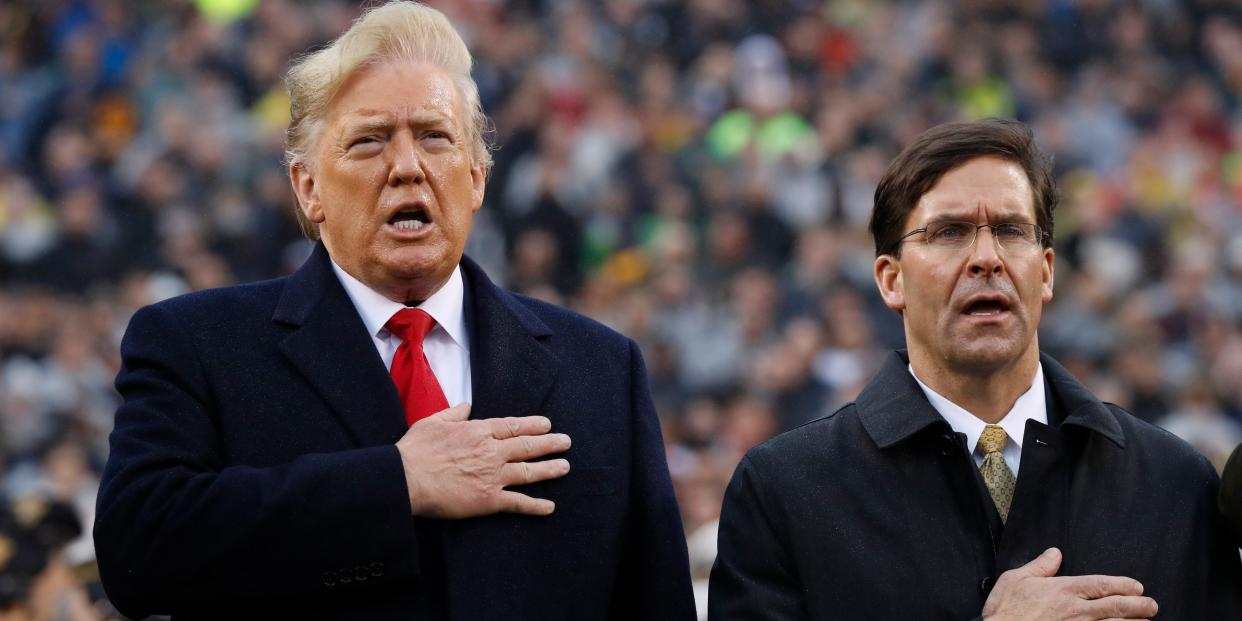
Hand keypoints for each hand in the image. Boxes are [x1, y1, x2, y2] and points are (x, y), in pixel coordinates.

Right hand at [396, 403, 570, 517]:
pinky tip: (549, 507)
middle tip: (566, 442)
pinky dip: (535, 506)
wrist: (406, 478)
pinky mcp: (488, 499)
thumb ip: (454, 413)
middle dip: (550, 444)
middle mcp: (491, 452)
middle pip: (527, 446)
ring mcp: (492, 476)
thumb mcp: (433, 421)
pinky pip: (517, 502)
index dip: (532, 426)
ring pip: (528, 471)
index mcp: (478, 431)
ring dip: (550, 469)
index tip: (546, 425)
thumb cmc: (415, 450)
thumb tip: (467, 406)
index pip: (513, 426)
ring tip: (565, 467)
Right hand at [982, 548, 1157, 620]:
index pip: (1102, 584)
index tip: (1137, 587)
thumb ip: (1039, 566)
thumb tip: (1054, 553)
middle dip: (1139, 606)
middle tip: (1152, 605)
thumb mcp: (1015, 579)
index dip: (1124, 585)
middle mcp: (1077, 610)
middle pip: (1117, 607)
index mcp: (1064, 590)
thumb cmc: (1005, 611)